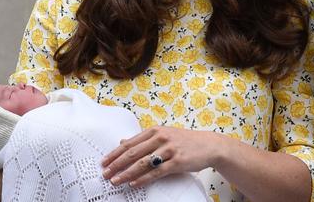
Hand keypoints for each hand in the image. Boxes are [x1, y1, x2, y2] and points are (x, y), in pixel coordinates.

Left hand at [101, 126, 224, 187]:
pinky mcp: (177, 161)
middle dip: (117, 164)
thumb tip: (122, 141)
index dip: (115, 153)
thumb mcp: (164, 134)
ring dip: (127, 173)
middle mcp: (161, 137)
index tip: (104, 162)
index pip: (130, 143)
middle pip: (133, 153)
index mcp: (155, 130)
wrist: (209, 145)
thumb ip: (143, 139)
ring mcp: (169, 149)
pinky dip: (143, 179)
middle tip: (105, 174)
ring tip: (116, 181)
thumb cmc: (185, 140)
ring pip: (143, 163)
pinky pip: (156, 172)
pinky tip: (134, 184)